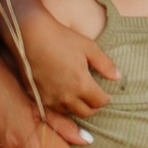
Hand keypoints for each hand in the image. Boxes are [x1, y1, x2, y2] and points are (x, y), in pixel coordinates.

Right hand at [0, 0, 117, 113]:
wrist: (29, 35)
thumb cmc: (61, 38)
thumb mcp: (89, 47)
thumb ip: (105, 64)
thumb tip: (118, 77)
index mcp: (81, 84)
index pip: (100, 102)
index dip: (106, 98)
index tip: (107, 93)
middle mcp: (65, 96)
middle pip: (86, 112)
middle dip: (93, 106)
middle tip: (95, 96)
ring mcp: (49, 98)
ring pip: (69, 112)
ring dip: (76, 106)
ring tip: (79, 94)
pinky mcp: (36, 96)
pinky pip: (52, 108)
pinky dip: (60, 104)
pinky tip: (62, 93)